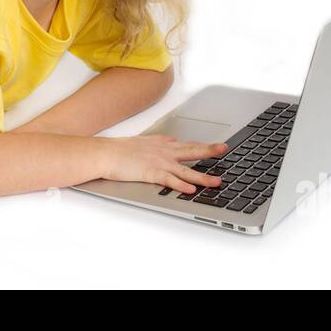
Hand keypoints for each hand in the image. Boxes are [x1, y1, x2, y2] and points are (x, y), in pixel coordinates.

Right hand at [100, 135, 228, 193]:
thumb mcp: (143, 141)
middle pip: (192, 150)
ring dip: (203, 177)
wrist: (105, 153)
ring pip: (186, 170)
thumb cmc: (120, 150)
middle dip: (210, 150)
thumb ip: (159, 141)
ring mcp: (159, 162)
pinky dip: (182, 185)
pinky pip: (170, 180)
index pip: (186, 144)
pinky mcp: (151, 173)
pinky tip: (191, 190)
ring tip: (217, 181)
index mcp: (162, 143)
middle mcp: (164, 151)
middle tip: (224, 149)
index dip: (202, 146)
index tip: (216, 147)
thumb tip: (171, 140)